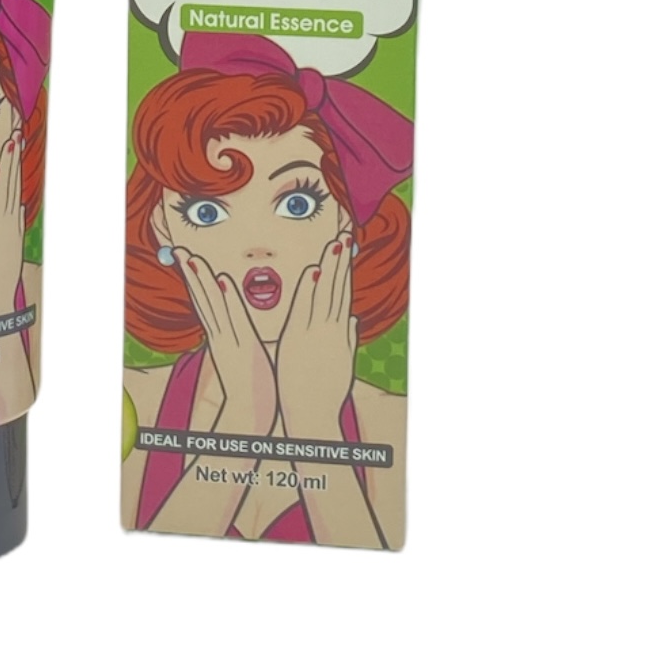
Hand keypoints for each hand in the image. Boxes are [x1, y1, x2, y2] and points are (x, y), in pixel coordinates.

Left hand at [0, 134, 26, 320]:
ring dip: (6, 166)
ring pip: (2, 191)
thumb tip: (21, 208)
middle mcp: (6, 223)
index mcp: (9, 223)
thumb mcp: (9, 248)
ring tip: (10, 143)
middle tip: (16, 133)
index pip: (12, 187)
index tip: (16, 143)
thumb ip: (14, 226)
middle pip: (11, 184)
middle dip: (14, 158)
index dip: (14, 164)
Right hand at [175, 248, 275, 436]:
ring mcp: (230, 342)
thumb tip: (228, 337)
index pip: (205, 305)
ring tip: (192, 257)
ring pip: (213, 305)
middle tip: (178, 249)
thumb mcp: (238, 363)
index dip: (195, 281)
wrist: (249, 420)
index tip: (187, 259)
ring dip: (203, 280)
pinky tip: (222, 282)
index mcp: (220, 339)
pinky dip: (228, 300)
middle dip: (190, 274)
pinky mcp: (244, 348)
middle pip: (202, 300)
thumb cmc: (247, 393)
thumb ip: (231, 347)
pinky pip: (234, 320)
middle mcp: (220, 338)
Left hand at [275, 239, 357, 439]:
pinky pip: (304, 309)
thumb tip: (352, 320)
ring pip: (325, 294)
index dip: (345, 269)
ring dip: (330, 268)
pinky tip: (314, 272)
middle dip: (341, 260)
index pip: (342, 293)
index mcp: (339, 332)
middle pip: (337, 288)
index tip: (347, 247)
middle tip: (345, 234)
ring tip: (335, 244)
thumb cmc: (325, 394)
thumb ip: (347, 339)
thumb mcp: (341, 363)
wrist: (312, 417)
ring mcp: (316, 334)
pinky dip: (309, 291)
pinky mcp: (299, 340)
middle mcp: (330, 330)